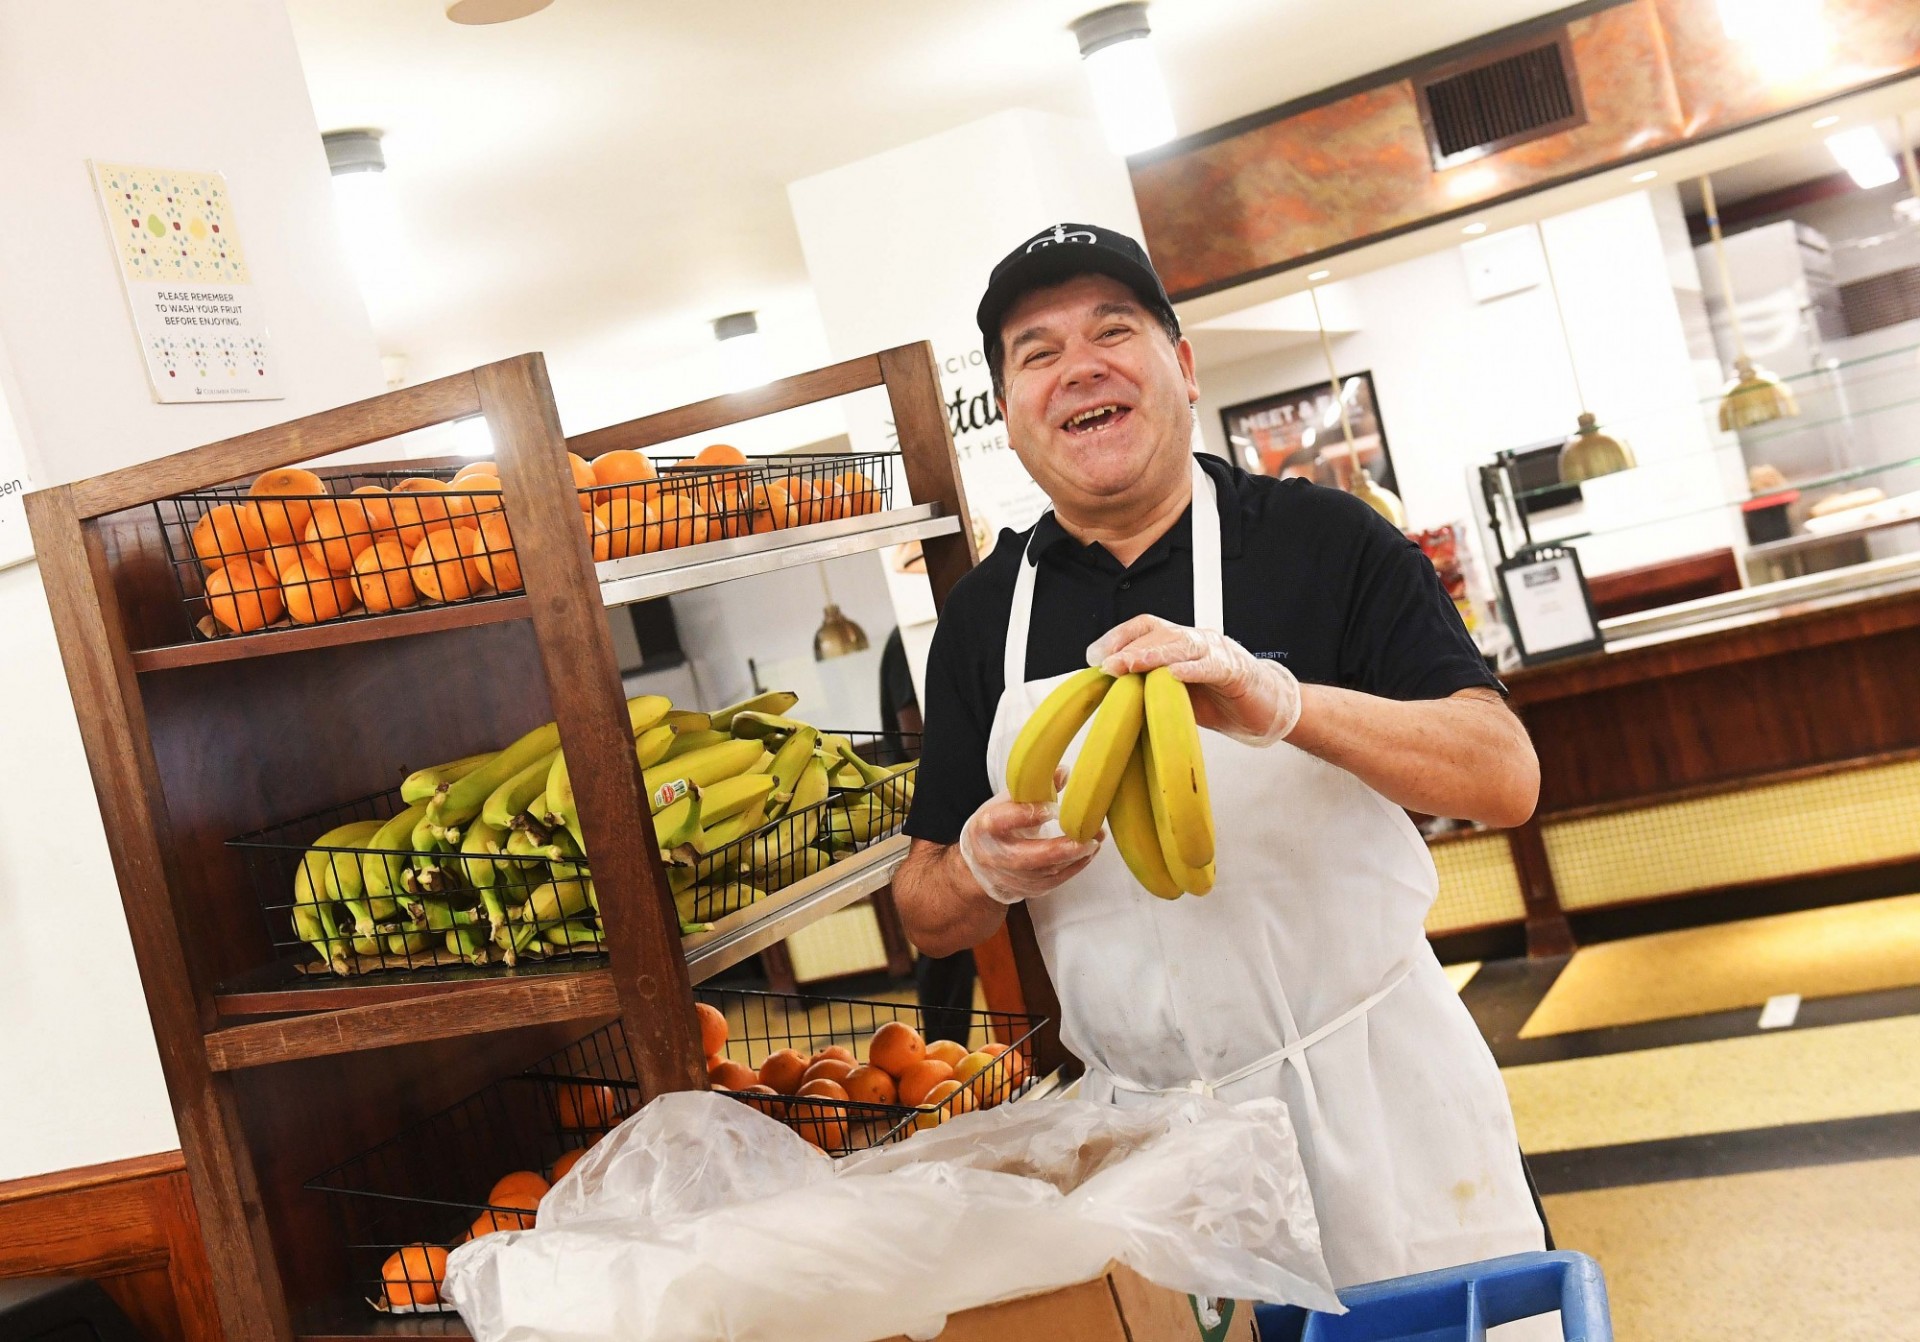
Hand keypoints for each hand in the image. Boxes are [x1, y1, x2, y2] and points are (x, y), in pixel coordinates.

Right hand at [958, 773, 1101, 904]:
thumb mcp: (1006, 803)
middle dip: (1060, 848)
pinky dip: (1075, 866)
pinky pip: (1056, 881)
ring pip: (1047, 872)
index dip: (1028, 815)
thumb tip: (1064, 772)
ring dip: (1075, 856)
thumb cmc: (997, 826)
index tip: (1053, 809)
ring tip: (1095, 840)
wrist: (982, 864)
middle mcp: (996, 855)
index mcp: (986, 826)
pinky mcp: (1030, 889)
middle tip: (1087, 836)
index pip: (1003, 821)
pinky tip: (1089, 852)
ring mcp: (1013, 877)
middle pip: (1028, 856)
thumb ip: (1034, 789)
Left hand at [1088, 614, 1301, 745]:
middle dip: (1130, 648)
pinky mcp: (1236, 671)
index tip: (1094, 657)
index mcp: (1178, 643)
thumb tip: (1107, 693)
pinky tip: (1175, 676)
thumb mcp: (1173, 695)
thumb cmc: (1217, 701)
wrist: (1264, 711)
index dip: (1118, 637)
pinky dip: (1193, 670)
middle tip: (1108, 666)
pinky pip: (1212, 666)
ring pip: (1182, 644)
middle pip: (1159, 634)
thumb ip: (1146, 687)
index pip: (1144, 628)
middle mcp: (1196, 640)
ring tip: (1131, 665)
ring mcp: (1217, 652)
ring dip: (1153, 655)